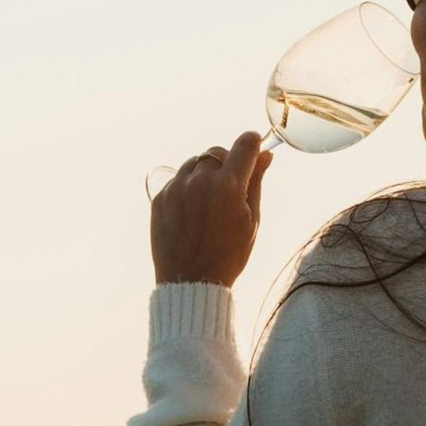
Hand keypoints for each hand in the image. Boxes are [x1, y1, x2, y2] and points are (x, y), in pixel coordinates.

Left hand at [150, 131, 273, 286]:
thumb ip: (256, 182)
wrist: (191, 281)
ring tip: (210, 202)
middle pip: (217, 152)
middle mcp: (200, 180)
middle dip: (228, 162)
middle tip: (232, 187)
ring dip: (206, 173)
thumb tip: (265, 156)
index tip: (255, 150)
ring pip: (195, 163)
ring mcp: (176, 187)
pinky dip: (188, 186)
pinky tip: (194, 210)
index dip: (253, 144)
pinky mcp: (160, 197)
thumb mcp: (252, 220)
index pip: (245, 144)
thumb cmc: (229, 254)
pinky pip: (178, 179)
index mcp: (228, 185)